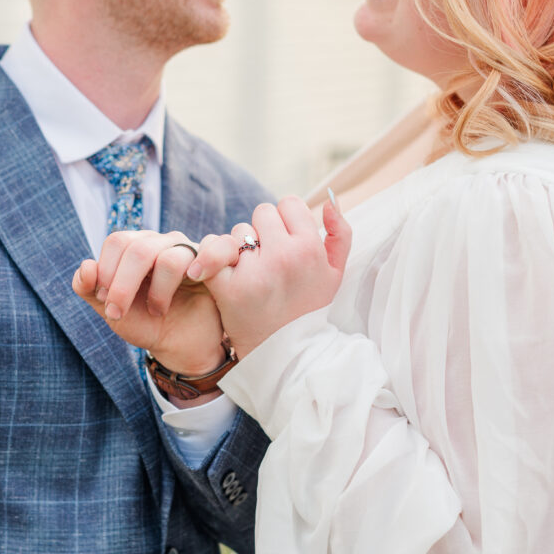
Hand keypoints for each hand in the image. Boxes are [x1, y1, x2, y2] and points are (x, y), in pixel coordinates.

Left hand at [71, 231, 225, 376]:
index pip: (117, 241)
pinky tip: (174, 301)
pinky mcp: (209, 265)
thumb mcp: (110, 310)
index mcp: (134, 247)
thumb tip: (86, 266)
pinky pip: (193, 263)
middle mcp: (160, 243)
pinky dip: (177, 286)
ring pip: (166, 258)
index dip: (107, 271)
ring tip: (156, 312)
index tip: (105, 302)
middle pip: (137, 247)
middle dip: (123, 284)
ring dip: (156, 293)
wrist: (181, 346)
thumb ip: (88, 289)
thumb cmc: (145, 323)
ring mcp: (187, 251)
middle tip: (118, 313)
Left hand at [187, 196, 351, 357]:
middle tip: (268, 260)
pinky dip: (214, 260)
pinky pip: (212, 249)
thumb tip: (328, 199)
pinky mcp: (226, 287)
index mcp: (310, 249)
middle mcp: (283, 257)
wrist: (284, 354)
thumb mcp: (334, 274)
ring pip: (237, 231)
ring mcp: (253, 272)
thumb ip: (341, 234)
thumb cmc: (308, 309)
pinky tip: (225, 277)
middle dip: (264, 232)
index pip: (289, 203)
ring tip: (252, 274)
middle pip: (262, 212)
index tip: (286, 244)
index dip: (286, 222)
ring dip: (242, 248)